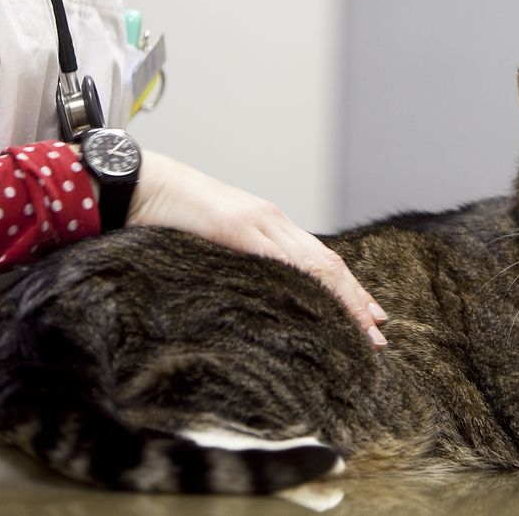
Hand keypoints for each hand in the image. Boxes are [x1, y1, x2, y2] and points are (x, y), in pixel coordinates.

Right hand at [126, 150, 389, 349]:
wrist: (141, 185)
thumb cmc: (169, 218)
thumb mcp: (213, 246)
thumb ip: (239, 266)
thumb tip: (255, 301)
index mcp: (269, 228)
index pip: (321, 263)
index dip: (348, 291)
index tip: (370, 318)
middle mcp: (273, 223)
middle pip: (329, 265)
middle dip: (357, 300)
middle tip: (378, 333)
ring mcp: (258, 224)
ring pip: (316, 263)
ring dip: (344, 298)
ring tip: (364, 327)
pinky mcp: (237, 228)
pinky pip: (280, 258)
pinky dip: (306, 281)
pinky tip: (323, 303)